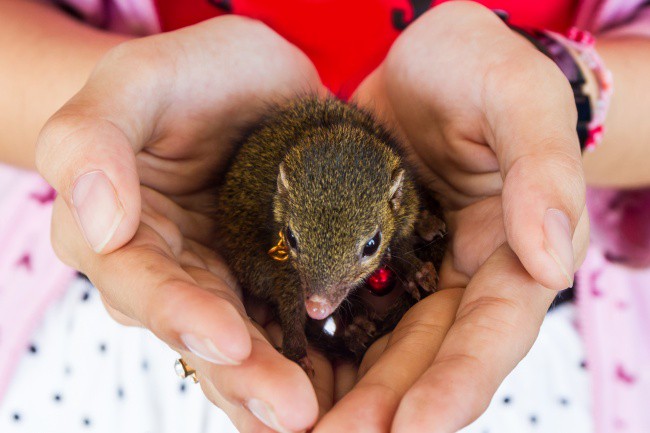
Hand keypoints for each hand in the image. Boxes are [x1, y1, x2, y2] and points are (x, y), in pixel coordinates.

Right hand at [36, 17, 326, 432]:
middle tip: (292, 413)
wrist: (247, 81)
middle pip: (201, 332)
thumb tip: (96, 222)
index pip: (142, 282)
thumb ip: (92, 142)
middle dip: (245, 376)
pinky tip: (346, 391)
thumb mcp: (134, 84)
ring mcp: (227, 280)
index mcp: (120, 232)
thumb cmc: (185, 76)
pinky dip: (316, 361)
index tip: (224, 341)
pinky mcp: (277, 277)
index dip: (180, 313)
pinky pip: (293, 323)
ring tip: (320, 419)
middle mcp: (170, 270)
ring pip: (249, 344)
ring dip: (280, 385)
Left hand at [316, 2, 588, 431]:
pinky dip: (312, 346)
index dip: (458, 382)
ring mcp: (406, 268)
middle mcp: (458, 275)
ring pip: (378, 345)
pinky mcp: (359, 253)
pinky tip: (278, 372)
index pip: (491, 330)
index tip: (414, 428)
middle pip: (427, 354)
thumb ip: (543, 171)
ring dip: (344, 394)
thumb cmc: (479, 67)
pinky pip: (337, 308)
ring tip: (297, 430)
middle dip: (386, 406)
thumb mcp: (517, 97)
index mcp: (510, 251)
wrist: (425, 60)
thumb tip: (553, 260)